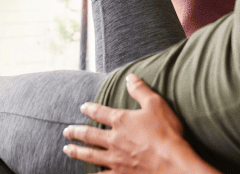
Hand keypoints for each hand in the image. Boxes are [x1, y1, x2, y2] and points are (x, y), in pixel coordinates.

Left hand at [62, 74, 194, 173]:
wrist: (172, 163)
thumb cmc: (166, 133)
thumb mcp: (156, 104)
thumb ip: (140, 90)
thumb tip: (130, 77)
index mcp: (121, 121)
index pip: (100, 112)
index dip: (90, 108)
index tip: (82, 107)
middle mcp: (113, 140)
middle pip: (89, 135)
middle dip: (75, 132)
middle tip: (66, 132)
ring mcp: (115, 159)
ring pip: (90, 155)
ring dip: (77, 152)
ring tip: (67, 150)